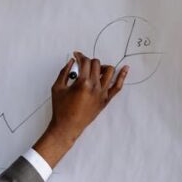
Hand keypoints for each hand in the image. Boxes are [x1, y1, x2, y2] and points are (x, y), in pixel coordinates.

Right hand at [33, 51, 126, 167]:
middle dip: (89, 61)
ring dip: (102, 66)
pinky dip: (122, 76)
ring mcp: (102, 93)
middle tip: (82, 65)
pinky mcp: (106, 100)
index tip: (77, 55)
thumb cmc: (61, 109)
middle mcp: (94, 86)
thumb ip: (64, 72)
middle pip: (96, 64)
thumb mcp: (57, 88)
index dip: (80, 56)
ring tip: (95, 70)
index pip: (85, 62)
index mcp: (82, 83)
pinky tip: (125, 68)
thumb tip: (71, 61)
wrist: (67, 126)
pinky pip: (117, 86)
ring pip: (109, 71)